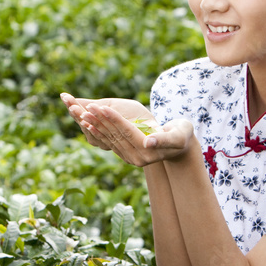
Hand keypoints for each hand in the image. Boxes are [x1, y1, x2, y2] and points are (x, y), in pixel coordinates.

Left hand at [60, 93, 194, 166]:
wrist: (181, 146)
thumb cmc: (182, 136)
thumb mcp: (177, 136)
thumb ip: (163, 139)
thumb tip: (148, 143)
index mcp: (147, 153)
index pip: (127, 132)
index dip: (114, 119)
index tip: (101, 106)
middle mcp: (136, 159)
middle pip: (115, 136)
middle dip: (100, 121)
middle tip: (86, 108)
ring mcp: (130, 158)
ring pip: (110, 139)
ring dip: (96, 126)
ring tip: (84, 113)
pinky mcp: (126, 155)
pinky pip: (110, 141)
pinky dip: (99, 132)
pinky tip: (89, 124)